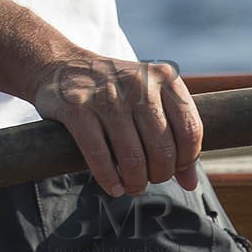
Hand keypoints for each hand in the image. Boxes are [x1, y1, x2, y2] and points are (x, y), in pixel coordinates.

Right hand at [28, 55, 201, 196]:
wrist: (61, 65)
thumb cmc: (113, 90)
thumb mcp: (149, 100)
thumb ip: (174, 136)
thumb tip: (190, 183)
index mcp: (164, 78)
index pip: (189, 130)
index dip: (185, 160)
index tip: (174, 169)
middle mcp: (138, 84)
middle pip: (162, 148)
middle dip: (159, 174)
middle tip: (149, 179)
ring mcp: (107, 96)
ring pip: (133, 157)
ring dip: (135, 182)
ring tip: (132, 185)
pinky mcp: (77, 109)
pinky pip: (99, 156)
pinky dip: (109, 179)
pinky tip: (114, 186)